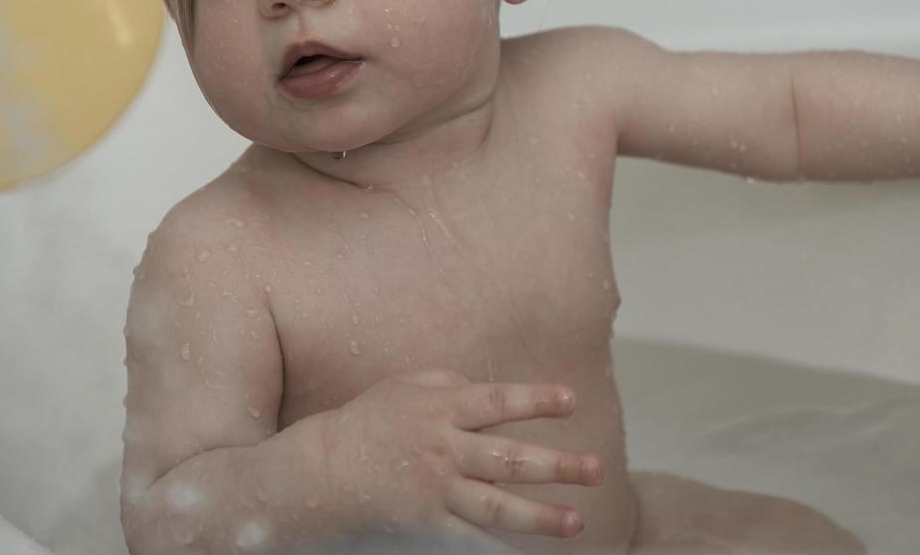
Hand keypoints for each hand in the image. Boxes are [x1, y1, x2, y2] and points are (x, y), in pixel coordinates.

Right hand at [322, 368, 602, 547]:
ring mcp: (436, 489)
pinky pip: (471, 539)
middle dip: (556, 465)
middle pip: (508, 458)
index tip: (570, 401)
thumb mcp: (406, 386)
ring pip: (496, 505)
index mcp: (441, 408)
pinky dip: (500, 547)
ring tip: (576, 522)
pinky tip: (528, 553)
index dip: (535, 400)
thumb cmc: (370, 421)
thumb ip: (450, 381)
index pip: (497, 402)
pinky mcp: (428, 522)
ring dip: (540, 515)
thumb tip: (491, 392)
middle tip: (596, 468)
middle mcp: (443, 448)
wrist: (323, 469)